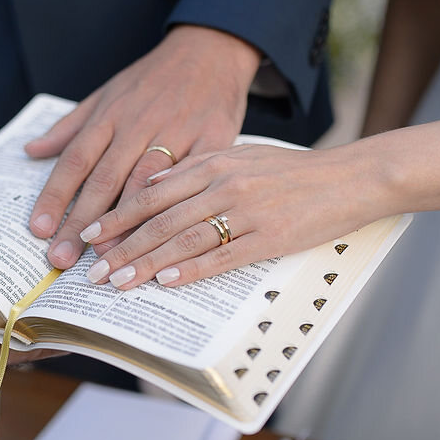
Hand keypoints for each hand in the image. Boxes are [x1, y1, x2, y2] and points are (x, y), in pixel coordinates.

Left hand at [25, 25, 260, 269]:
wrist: (209, 49)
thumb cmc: (152, 78)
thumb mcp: (106, 92)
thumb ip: (70, 126)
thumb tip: (31, 150)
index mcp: (109, 115)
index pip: (75, 161)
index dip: (55, 196)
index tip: (39, 230)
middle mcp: (138, 125)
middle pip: (103, 180)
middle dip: (80, 223)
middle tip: (62, 259)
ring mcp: (176, 133)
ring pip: (144, 185)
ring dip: (124, 223)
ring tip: (106, 257)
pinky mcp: (212, 141)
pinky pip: (190, 180)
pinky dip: (175, 208)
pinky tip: (164, 237)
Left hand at [79, 143, 386, 288]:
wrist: (350, 177)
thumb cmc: (292, 170)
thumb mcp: (240, 156)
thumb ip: (194, 170)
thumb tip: (151, 184)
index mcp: (212, 163)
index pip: (151, 193)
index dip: (116, 217)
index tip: (89, 236)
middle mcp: (223, 184)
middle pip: (159, 220)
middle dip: (120, 248)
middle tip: (92, 272)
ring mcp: (247, 211)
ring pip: (184, 240)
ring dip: (147, 265)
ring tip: (119, 283)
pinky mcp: (270, 237)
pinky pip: (223, 257)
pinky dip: (192, 271)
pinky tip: (168, 283)